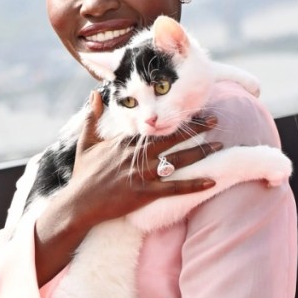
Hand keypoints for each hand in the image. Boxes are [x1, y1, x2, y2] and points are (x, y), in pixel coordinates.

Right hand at [33, 90, 221, 284]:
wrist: (78, 204)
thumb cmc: (83, 175)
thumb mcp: (85, 142)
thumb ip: (92, 117)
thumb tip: (93, 94)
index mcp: (125, 142)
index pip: (155, 127)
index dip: (174, 119)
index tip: (191, 111)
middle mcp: (136, 155)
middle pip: (171, 138)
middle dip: (195, 129)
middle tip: (216, 120)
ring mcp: (141, 173)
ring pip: (176, 160)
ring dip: (200, 153)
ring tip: (219, 145)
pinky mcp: (145, 192)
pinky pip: (174, 188)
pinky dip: (194, 185)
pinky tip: (212, 181)